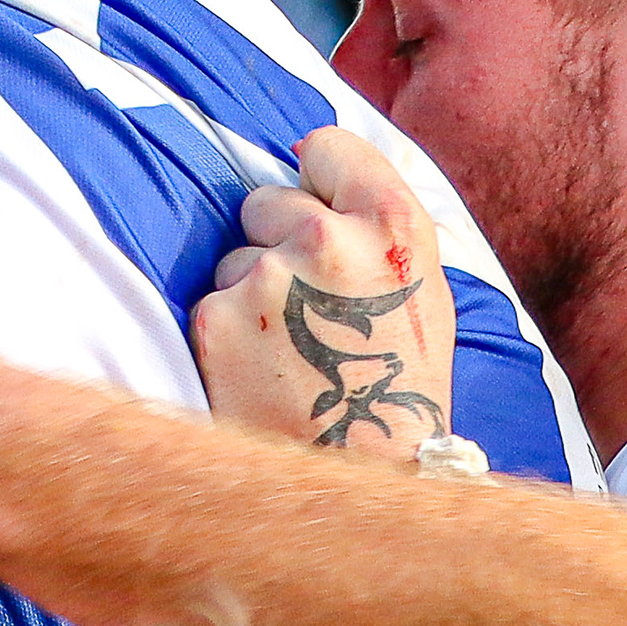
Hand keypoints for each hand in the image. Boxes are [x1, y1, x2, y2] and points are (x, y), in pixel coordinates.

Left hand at [190, 127, 452, 462]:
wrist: (361, 479)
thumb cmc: (396, 385)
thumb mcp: (417, 290)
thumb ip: (371, 222)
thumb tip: (308, 153)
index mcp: (394, 227)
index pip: (328, 146)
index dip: (319, 176)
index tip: (319, 201)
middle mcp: (329, 241)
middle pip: (267, 199)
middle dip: (276, 239)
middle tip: (309, 306)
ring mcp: (266, 279)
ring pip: (234, 255)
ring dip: (250, 291)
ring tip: (290, 349)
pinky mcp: (215, 321)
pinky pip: (209, 302)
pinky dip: (225, 333)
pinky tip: (261, 372)